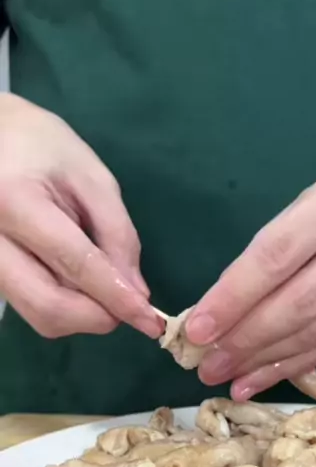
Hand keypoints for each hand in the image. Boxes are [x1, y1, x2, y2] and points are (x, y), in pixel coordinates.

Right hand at [0, 95, 159, 337]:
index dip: (117, 297)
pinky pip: (31, 307)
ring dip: (83, 316)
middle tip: (128, 306)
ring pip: (39, 315)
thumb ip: (117, 233)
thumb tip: (135, 292)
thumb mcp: (90, 176)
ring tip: (103, 286)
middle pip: (49, 307)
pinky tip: (78, 281)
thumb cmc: (40, 146)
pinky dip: (66, 306)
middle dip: (99, 317)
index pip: (75, 264)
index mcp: (15, 202)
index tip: (150, 320)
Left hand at [187, 169, 315, 399]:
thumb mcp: (301, 210)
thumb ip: (262, 259)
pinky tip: (258, 379)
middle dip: (246, 339)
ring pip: (315, 333)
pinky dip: (290, 368)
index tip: (197, 330)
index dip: (233, 298)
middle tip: (208, 365)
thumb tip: (212, 319)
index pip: (276, 256)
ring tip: (226, 376)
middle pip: (298, 303)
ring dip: (264, 362)